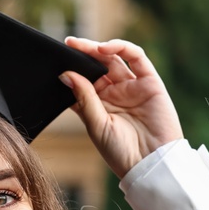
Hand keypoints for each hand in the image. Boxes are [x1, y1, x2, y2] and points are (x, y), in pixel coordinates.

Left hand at [60, 38, 183, 178]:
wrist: (151, 165)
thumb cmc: (122, 153)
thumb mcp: (96, 125)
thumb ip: (84, 98)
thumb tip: (66, 74)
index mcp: (100, 105)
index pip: (83, 80)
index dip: (71, 69)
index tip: (56, 59)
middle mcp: (116, 93)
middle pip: (97, 66)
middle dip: (83, 53)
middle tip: (69, 44)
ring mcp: (133, 86)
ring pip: (114, 58)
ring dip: (98, 48)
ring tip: (84, 46)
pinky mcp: (151, 82)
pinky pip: (137, 57)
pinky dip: (121, 47)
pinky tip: (105, 49)